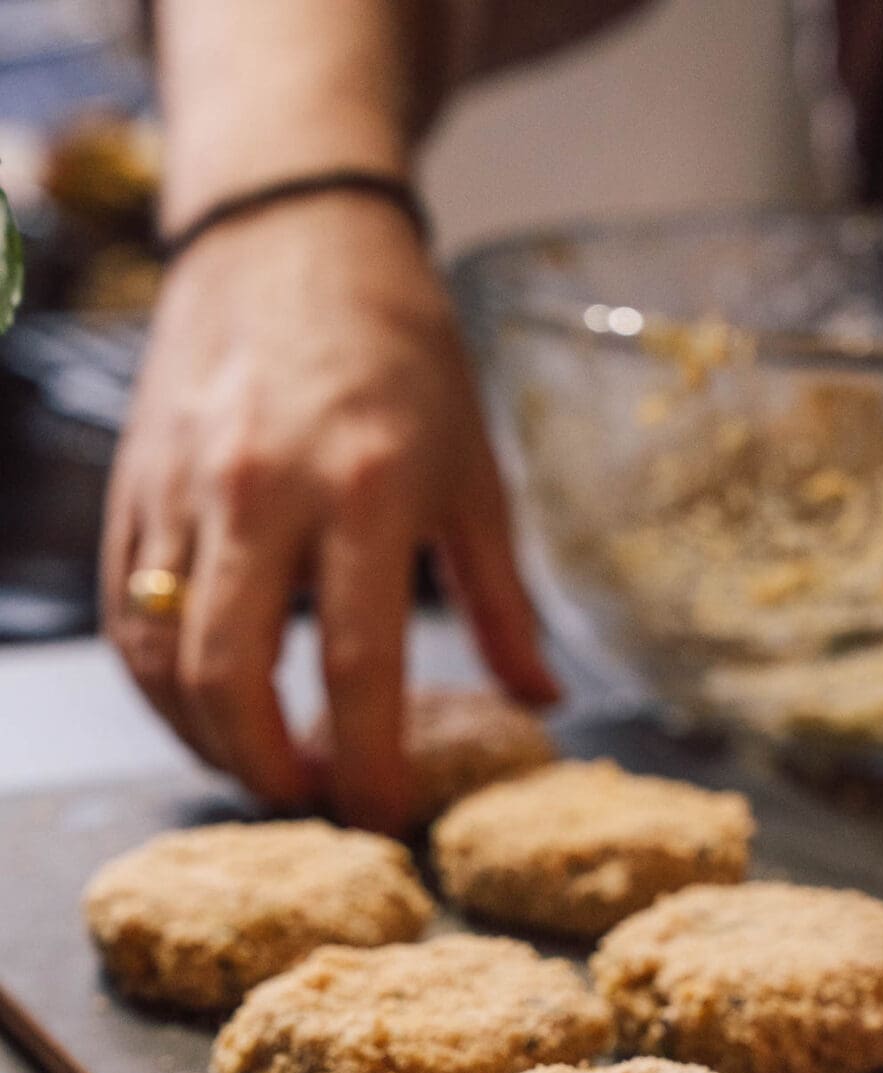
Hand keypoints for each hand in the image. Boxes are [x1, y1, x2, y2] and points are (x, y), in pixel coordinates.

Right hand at [103, 193, 557, 830]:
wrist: (291, 232)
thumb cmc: (404, 350)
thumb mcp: (478, 471)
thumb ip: (507, 603)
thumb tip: (545, 703)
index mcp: (366, 490)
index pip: (358, 670)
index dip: (368, 768)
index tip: (386, 819)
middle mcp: (260, 491)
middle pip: (234, 680)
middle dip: (270, 775)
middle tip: (311, 806)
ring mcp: (183, 488)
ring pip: (164, 659)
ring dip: (208, 741)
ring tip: (262, 769)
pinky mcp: (134, 484)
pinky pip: (125, 612)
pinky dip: (158, 684)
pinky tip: (203, 710)